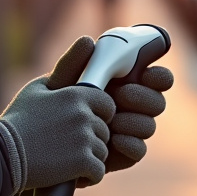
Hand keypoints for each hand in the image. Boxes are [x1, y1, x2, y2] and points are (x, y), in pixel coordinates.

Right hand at [0, 38, 114, 190]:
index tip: (79, 125)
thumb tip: (89, 40)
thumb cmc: (19, 119)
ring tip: (63, 158)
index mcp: (77, 94)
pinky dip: (86, 176)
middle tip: (65, 144)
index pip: (108, 106)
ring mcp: (85, 138)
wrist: (2, 153)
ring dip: (88, 158)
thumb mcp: (40, 87)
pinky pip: (98, 171)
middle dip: (91, 139)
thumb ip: (68, 66)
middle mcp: (85, 114)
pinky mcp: (83, 162)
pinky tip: (69, 172)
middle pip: (105, 131)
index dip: (97, 117)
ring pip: (103, 152)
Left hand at [47, 36, 173, 175]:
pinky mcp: (123, 154)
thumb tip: (88, 41)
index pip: (155, 77)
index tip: (148, 74)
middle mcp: (131, 106)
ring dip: (134, 121)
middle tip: (123, 94)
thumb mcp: (58, 85)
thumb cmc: (50, 108)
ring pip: (149, 125)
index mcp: (123, 83)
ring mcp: (129, 130)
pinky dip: (130, 144)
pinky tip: (114, 140)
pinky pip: (139, 150)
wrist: (37, 146)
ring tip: (110, 121)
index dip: (159, 76)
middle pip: (157, 101)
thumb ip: (73, 63)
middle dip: (145, 97)